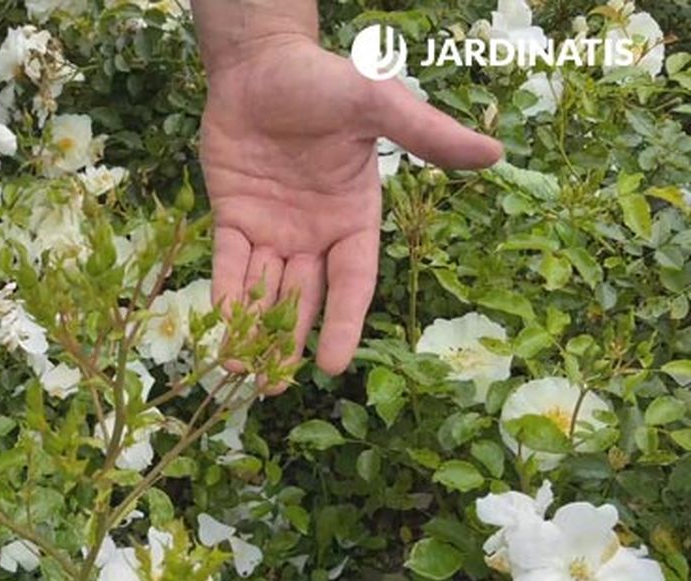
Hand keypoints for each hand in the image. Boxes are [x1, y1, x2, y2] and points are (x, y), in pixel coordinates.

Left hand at [200, 35, 502, 380]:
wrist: (261, 62)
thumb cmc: (324, 81)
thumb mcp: (378, 105)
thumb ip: (427, 133)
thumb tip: (494, 152)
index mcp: (355, 216)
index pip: (352, 282)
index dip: (343, 322)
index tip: (332, 366)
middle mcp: (314, 232)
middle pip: (304, 297)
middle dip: (290, 341)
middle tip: (274, 385)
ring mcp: (273, 227)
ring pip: (265, 290)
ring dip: (254, 330)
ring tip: (243, 373)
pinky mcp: (233, 217)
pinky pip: (229, 264)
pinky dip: (225, 294)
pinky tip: (219, 329)